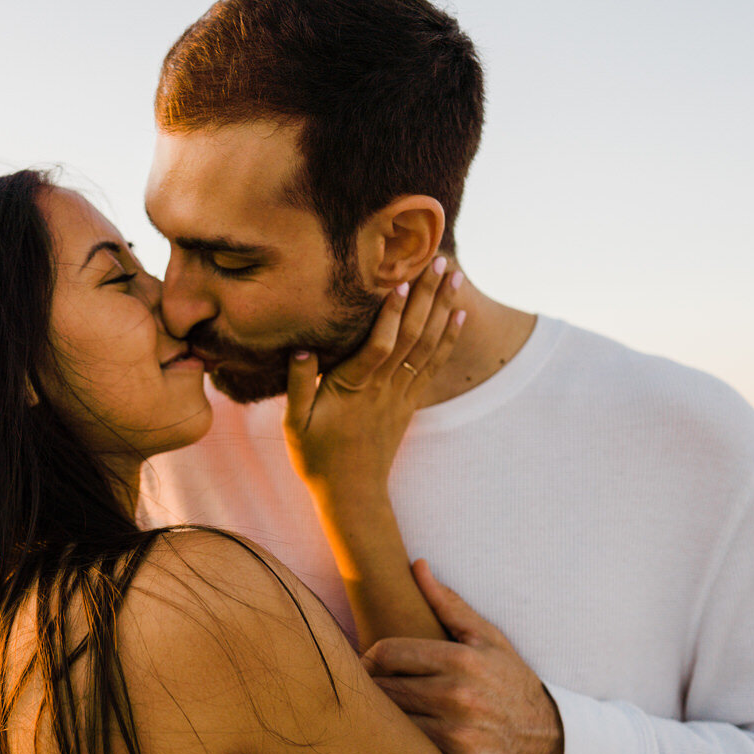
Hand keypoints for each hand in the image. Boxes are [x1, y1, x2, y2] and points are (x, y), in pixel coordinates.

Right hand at [283, 256, 464, 496]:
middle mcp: (383, 389)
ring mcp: (401, 395)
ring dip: (442, 309)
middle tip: (438, 260)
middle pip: (411, 337)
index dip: (390, 315)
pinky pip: (433, 365)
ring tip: (453, 276)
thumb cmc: (316, 457)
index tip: (398, 281)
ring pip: (427, 346)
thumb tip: (302, 349)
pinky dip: (448, 338)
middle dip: (425, 296)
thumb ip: (300, 386)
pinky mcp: (410, 402)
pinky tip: (458, 314)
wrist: (351, 493)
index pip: (378, 347)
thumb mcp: (295, 424)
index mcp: (353, 390)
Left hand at [362, 560, 563, 753]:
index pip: (386, 653)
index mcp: (461, 660)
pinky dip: (407, 750)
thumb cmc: (513, 687)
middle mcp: (458, 696)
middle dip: (377, 690)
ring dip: (388, 721)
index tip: (371, 667)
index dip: (371, 659)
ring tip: (391, 719)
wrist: (553, 749)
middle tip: (378, 694)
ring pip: (392, 723)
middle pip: (383, 689)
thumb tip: (416, 566)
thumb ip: (449, 605)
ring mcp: (458, 736)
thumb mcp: (490, 641)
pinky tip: (411, 747)